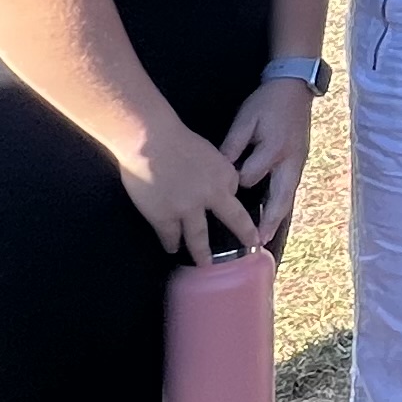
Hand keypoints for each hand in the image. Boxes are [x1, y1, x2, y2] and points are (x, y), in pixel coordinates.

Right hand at [105, 109, 267, 259]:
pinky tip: (172, 249)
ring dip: (202, 253)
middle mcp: (212, 196)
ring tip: (205, 263)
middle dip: (245, 235)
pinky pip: (170, 237)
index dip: (229, 199)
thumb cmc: (175, 138)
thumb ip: (213, 169)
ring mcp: (188, 210)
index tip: (233, 211)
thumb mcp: (208, 150)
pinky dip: (171, 244)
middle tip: (251, 246)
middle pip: (234, 220)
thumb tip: (214, 183)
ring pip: (198, 238)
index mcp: (224, 174)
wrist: (149, 141)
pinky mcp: (164, 218)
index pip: (233, 191)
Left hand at [215, 78, 312, 238]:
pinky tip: (273, 215)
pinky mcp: (300, 163)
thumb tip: (220, 169)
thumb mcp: (246, 118)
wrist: (295, 88)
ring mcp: (298, 164)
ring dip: (277, 217)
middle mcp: (289, 161)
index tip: (222, 189)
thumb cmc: (267, 103)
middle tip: (258, 241)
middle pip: (280, 197)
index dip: (236, 183)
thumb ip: (233, 144)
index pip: (252, 176)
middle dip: (269, 220)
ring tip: (265, 236)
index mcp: (274, 148)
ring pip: (288, 196)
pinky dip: (281, 205)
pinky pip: (290, 189)